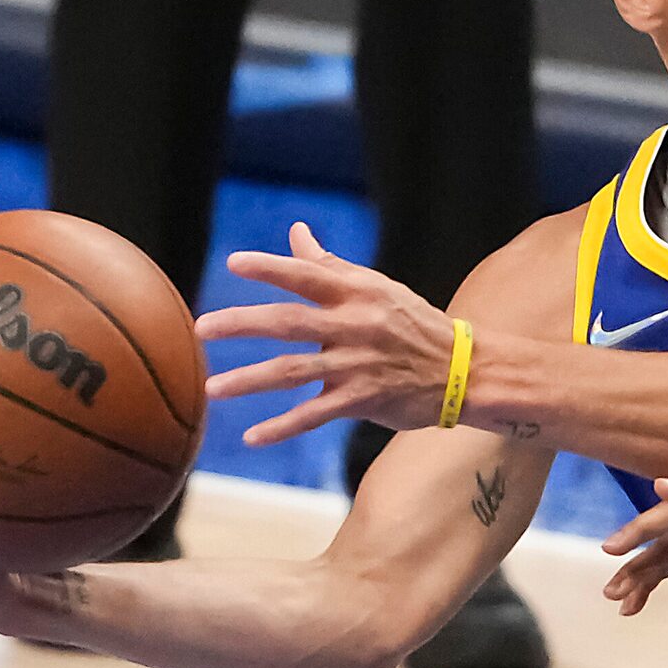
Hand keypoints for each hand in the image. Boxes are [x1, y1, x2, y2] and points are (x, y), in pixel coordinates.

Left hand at [196, 222, 462, 443]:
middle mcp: (355, 325)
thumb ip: (330, 265)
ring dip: (250, 380)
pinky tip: (252, 436)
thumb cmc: (412, 323)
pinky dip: (283, 426)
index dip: (272, 268)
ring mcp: (358, 364)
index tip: (234, 263)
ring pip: (295, 371)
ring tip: (212, 389)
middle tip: (202, 328)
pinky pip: (316, 414)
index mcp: (358, 293)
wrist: (465, 369)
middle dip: (243, 324)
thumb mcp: (377, 288)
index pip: (308, 275)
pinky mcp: (364, 399)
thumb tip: (296, 231)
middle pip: (290, 322)